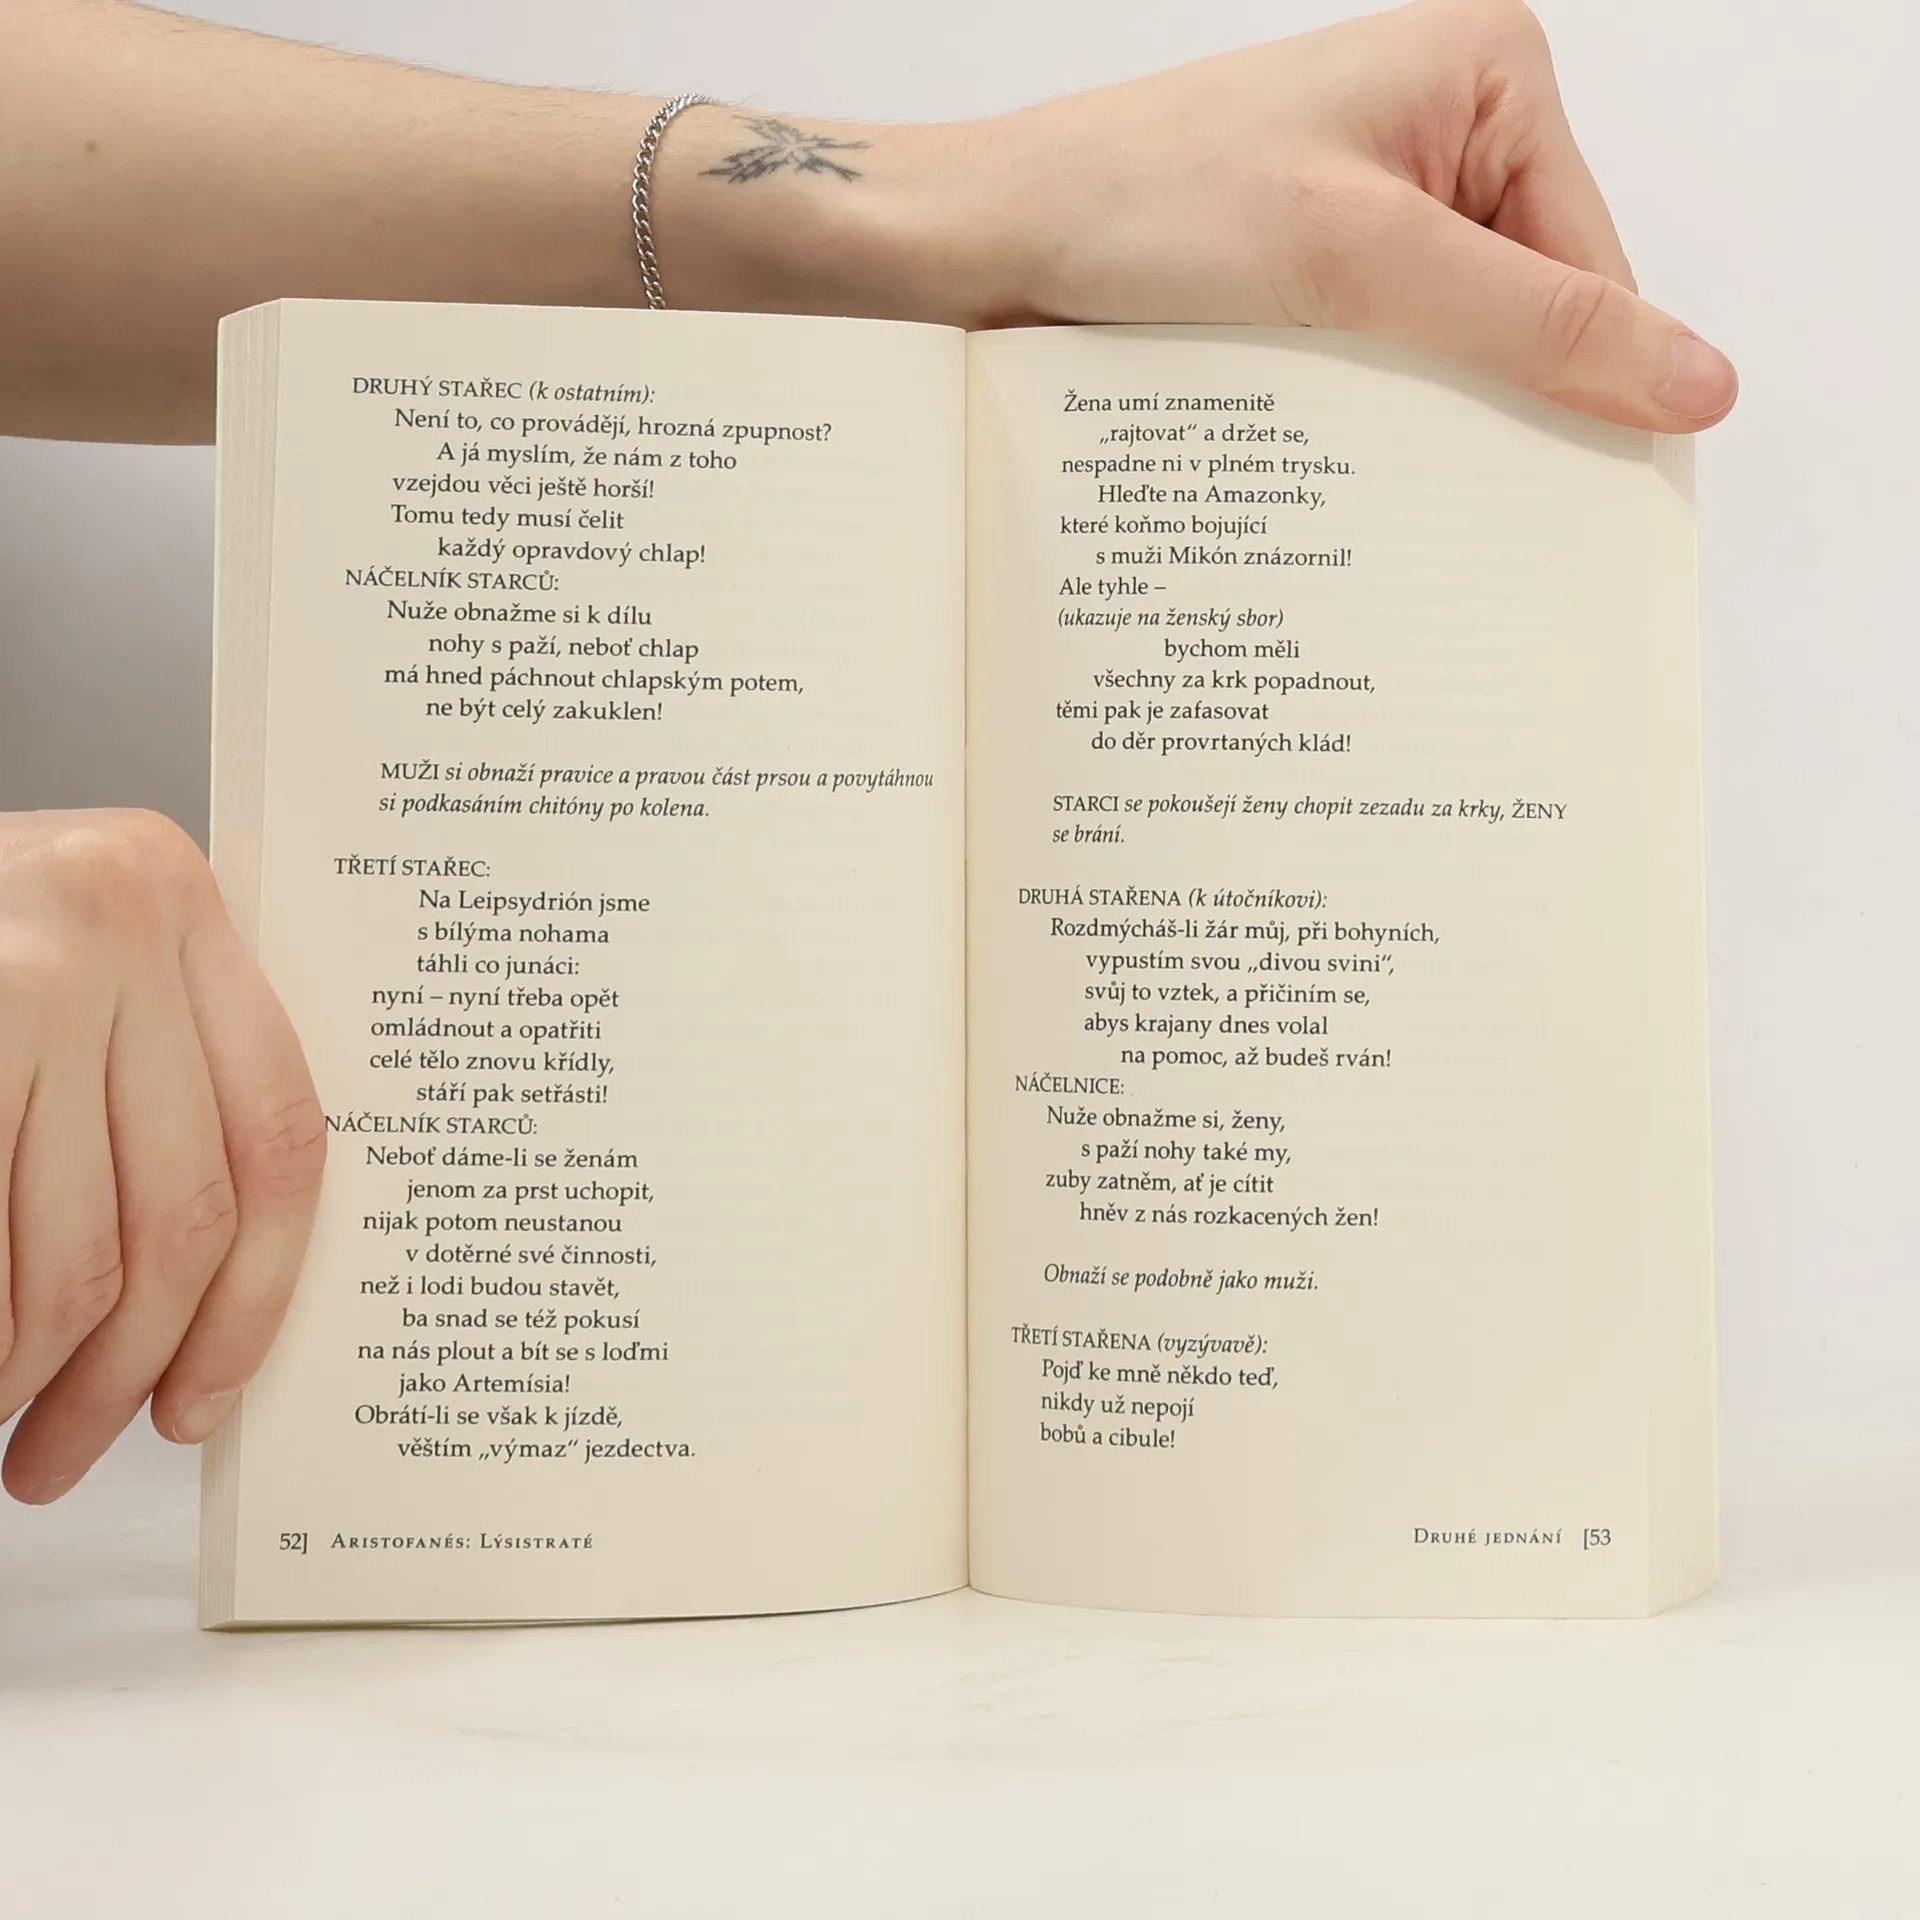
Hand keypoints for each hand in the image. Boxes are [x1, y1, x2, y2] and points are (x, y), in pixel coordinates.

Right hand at [0, 809, 323, 1502]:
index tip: (204, 1398)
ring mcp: (35, 972)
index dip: (250, 1296)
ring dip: (35, 1368)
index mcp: (181, 902)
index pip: (277, 1135)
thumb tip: (199, 1293)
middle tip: (67, 1450)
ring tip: (3, 1412)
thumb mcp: (62, 962)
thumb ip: (144, 1072)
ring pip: (76, 1252)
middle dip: (125, 1368)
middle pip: (182, 1215)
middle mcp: (123, 923)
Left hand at [671, 0, 1734, 431]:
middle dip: (1493, 408)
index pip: (1594, 265)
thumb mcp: (1365, 261)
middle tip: (1468, 516)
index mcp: (1486, 77)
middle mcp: (1437, 134)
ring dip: (1423, 426)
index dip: (1585, 385)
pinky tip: (1337, 473)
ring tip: (1384, 493)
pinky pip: (1381, 365)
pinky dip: (1367, 424)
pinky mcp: (1309, 274)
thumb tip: (1697, 382)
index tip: (1577, 501)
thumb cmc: (1144, 207)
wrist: (985, 245)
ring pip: (1450, 352)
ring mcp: (1369, 208)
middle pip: (1526, 313)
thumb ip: (1533, 324)